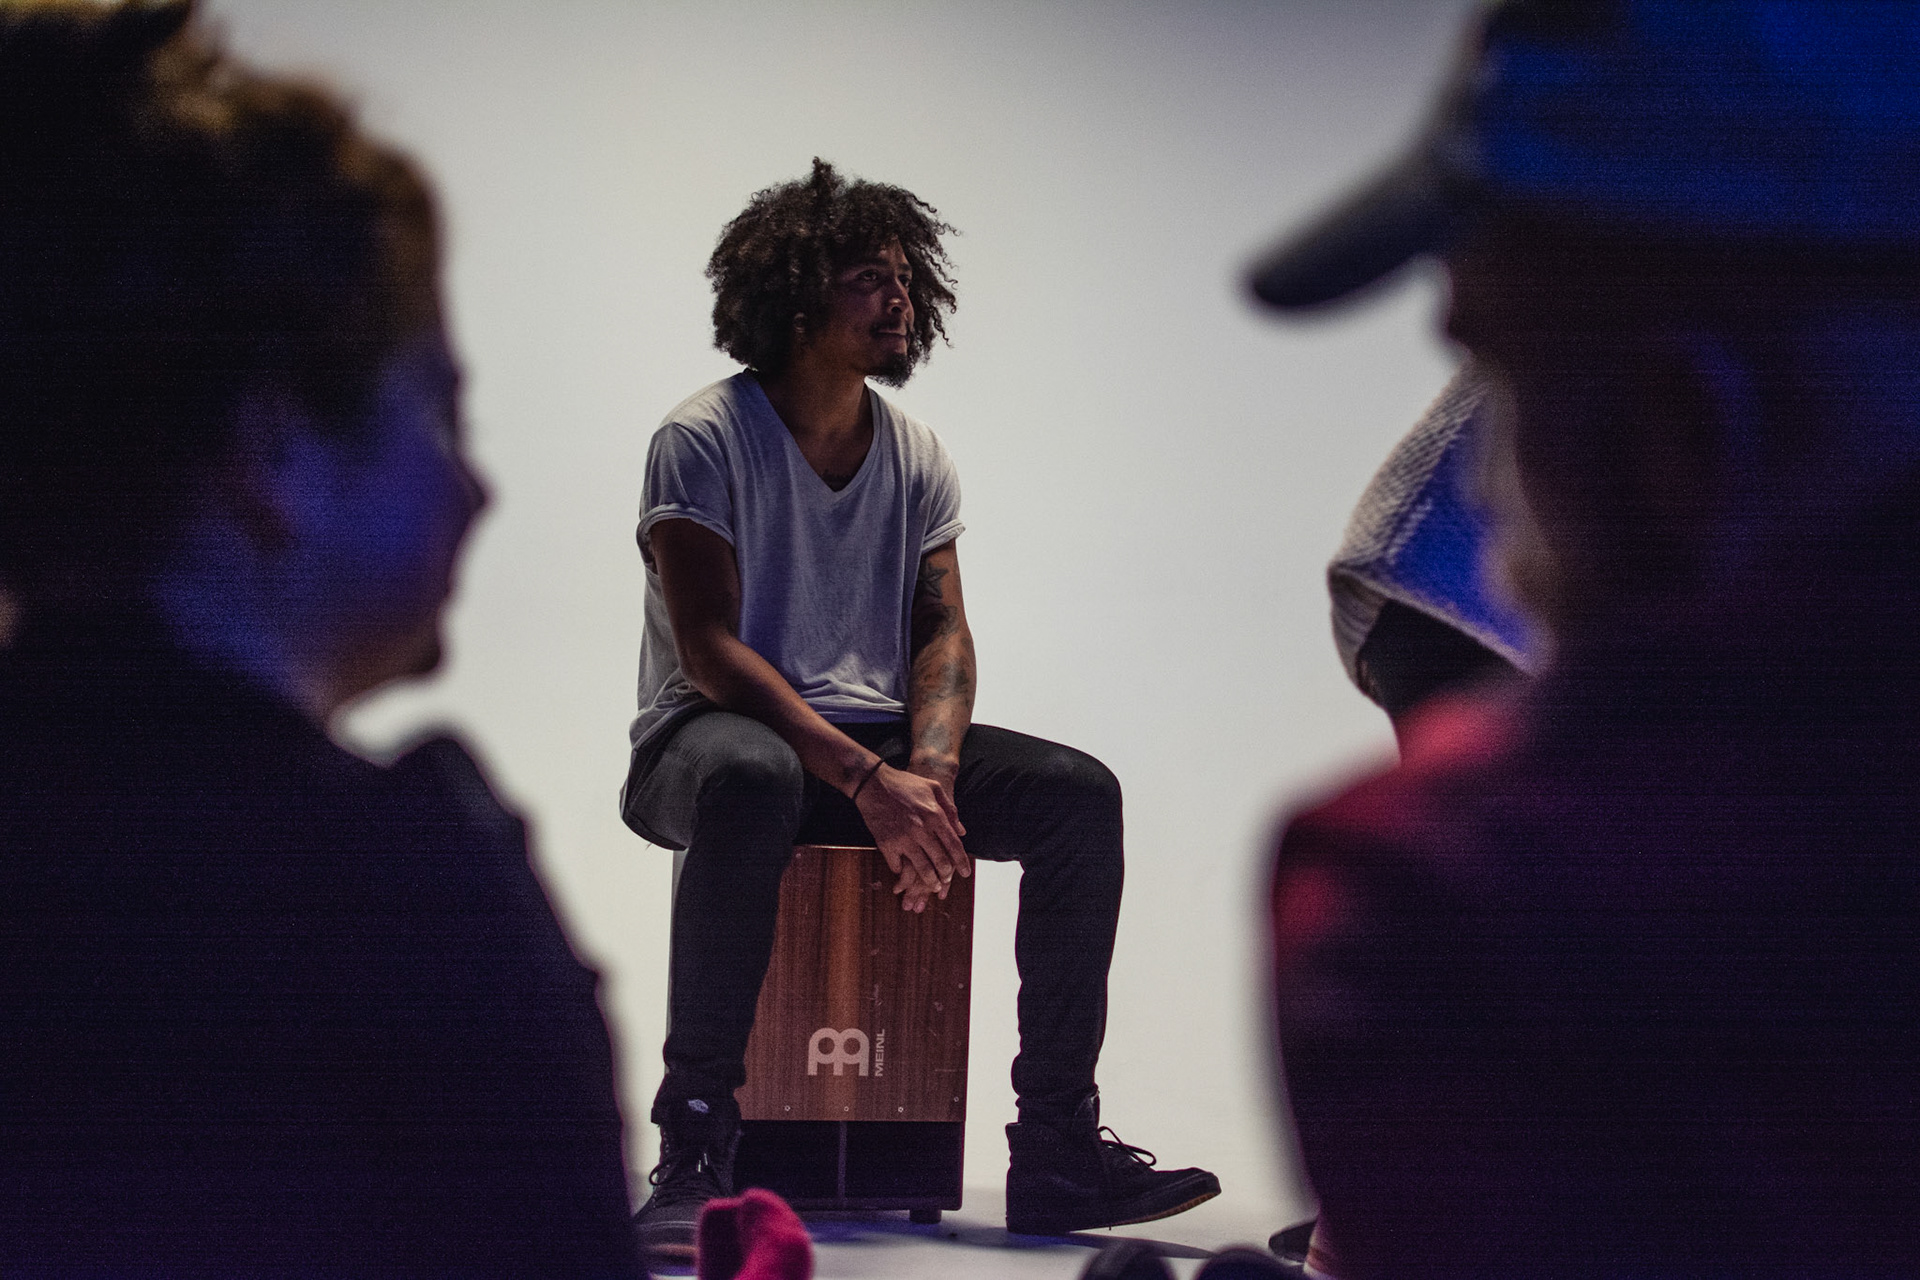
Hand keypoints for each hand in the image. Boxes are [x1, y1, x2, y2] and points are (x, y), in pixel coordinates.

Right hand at [853, 761, 969, 911]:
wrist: (872, 783)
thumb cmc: (904, 783)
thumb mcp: (933, 788)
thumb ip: (950, 808)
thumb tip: (962, 831)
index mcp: (935, 815)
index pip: (954, 845)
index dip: (962, 862)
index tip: (965, 873)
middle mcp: (921, 829)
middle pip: (940, 861)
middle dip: (946, 875)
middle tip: (947, 880)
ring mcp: (903, 839)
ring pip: (922, 869)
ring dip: (930, 881)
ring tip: (933, 886)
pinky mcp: (886, 844)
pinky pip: (898, 866)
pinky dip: (902, 873)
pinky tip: (904, 874)